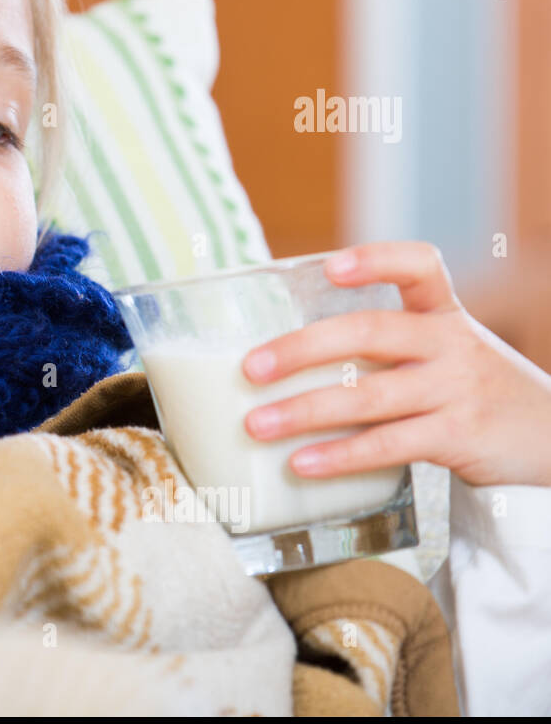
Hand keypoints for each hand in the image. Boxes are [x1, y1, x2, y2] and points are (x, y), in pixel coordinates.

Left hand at [241, 241, 550, 487]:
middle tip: (250, 368)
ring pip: (368, 395)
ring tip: (256, 424)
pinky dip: (339, 455)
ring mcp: (457, 389)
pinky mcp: (459, 436)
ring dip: (303, 411)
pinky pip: (388, 443)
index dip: (376, 259)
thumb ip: (386, 347)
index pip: (419, 266)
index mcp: (443, 314)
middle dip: (301, 350)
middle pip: (368, 332)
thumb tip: (286, 358)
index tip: (330, 266)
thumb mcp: (445, 353)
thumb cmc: (473, 393)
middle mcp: (451, 344)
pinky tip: (300, 464)